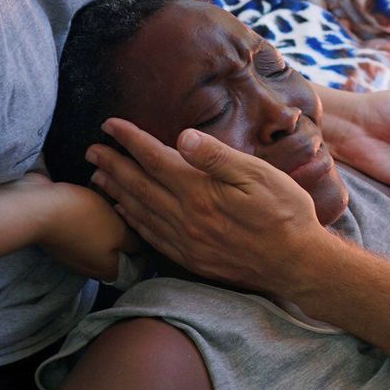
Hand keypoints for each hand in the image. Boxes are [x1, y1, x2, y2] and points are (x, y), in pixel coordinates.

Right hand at [26, 174, 143, 282]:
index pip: (136, 265)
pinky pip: (83, 228)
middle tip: (134, 209)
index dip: (146, 248)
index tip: (152, 226)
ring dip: (108, 221)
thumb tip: (139, 249)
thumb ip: (133, 242)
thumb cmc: (84, 220)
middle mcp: (91, 268)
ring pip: (101, 239)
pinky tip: (92, 199)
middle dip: (126, 232)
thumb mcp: (119, 231)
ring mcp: (73, 253)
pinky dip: (90, 216)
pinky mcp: (61, 236)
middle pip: (118, 252)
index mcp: (109, 271)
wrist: (38, 208)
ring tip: (114, 199)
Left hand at [86, 120, 326, 293]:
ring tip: (97, 176)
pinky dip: (134, 220)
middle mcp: (186, 217)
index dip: (129, 140)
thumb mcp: (259, 175)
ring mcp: (186, 241)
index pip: (154, 158)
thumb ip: (217, 157)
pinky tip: (126, 212)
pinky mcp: (191, 258)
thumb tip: (182, 137)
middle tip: (92, 149)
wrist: (297, 265)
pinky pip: (152, 236)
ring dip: (116, 191)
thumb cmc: (285, 213)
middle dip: (113, 164)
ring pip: (140, 211)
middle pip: (138, 185)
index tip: (109, 124)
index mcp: (200, 191)